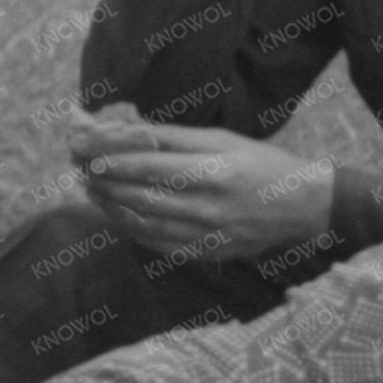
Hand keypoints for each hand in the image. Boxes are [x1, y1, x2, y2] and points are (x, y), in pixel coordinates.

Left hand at [77, 121, 333, 263]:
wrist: (302, 207)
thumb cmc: (263, 165)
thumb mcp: (224, 140)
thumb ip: (177, 137)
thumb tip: (130, 130)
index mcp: (214, 172)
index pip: (149, 166)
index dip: (112, 160)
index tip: (86, 153)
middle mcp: (208, 207)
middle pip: (140, 195)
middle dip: (105, 182)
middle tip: (81, 171)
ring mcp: (206, 235)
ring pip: (144, 222)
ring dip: (111, 207)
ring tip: (93, 191)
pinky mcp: (206, 253)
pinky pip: (158, 244)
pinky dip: (132, 229)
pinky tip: (118, 216)